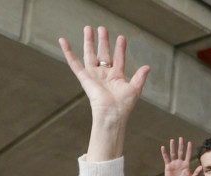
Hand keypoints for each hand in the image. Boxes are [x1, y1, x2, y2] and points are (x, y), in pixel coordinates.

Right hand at [58, 26, 150, 160]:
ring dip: (89, 41)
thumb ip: (140, 76)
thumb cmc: (124, 105)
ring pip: (90, 54)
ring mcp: (94, 75)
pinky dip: (67, 52)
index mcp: (117, 77)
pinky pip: (73, 62)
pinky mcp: (84, 77)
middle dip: (103, 41)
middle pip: (103, 53)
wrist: (112, 113)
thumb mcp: (135, 88)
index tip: (121, 37)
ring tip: (88, 28)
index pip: (118, 58)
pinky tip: (62, 40)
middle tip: (102, 28)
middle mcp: (104, 74)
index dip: (120, 48)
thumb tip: (148, 66)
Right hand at [160, 138, 200, 175]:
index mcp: (186, 165)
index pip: (188, 155)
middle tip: (181, 138)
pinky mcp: (168, 166)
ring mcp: (174, 164)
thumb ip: (197, 173)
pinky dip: (164, 153)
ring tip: (172, 140)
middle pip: (181, 152)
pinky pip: (166, 158)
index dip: (189, 149)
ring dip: (173, 147)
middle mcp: (180, 162)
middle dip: (181, 145)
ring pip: (173, 153)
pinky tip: (163, 147)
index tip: (190, 142)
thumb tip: (201, 166)